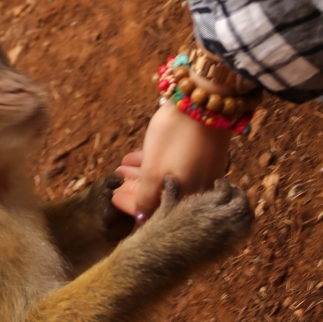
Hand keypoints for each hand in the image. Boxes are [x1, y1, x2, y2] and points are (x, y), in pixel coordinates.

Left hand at [112, 103, 233, 217]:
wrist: (204, 102)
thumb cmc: (177, 138)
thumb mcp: (154, 171)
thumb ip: (146, 199)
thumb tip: (141, 219)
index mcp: (190, 200)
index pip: (158, 213)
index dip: (132, 206)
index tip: (115, 197)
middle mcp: (202, 192)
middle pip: (164, 197)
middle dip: (137, 189)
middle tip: (118, 181)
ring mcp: (206, 173)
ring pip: (170, 179)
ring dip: (144, 175)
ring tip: (124, 166)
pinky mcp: (208, 156)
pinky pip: (179, 167)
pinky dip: (159, 164)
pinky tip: (140, 155)